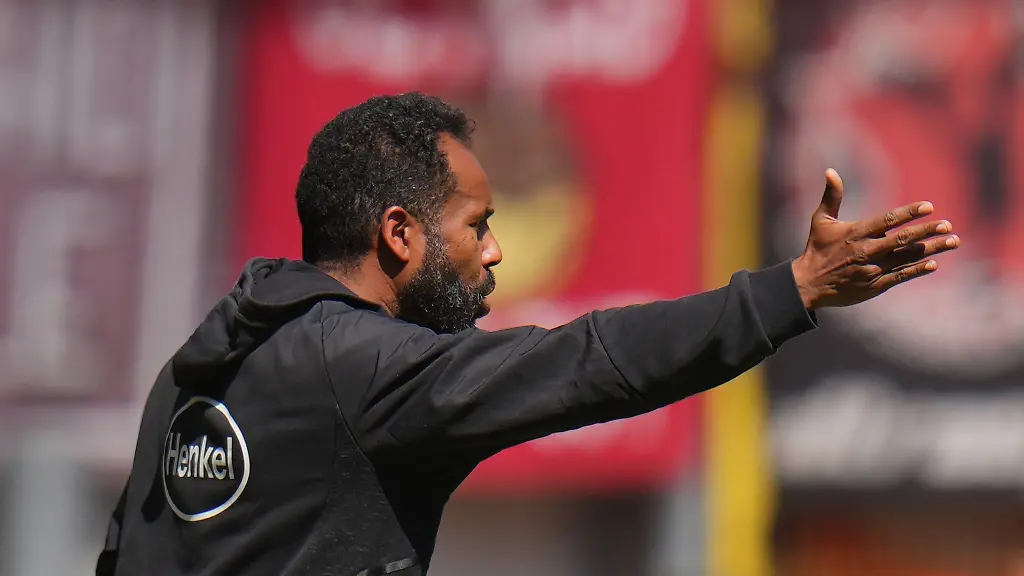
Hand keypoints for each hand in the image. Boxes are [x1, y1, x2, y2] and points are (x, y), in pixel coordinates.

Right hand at [791, 169, 959, 308]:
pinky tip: (934, 264)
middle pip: (902, 240)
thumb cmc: (816, 249)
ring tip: (953, 241)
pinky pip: (900, 276)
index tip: (928, 206)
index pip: (886, 221)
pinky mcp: (874, 286)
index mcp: (855, 233)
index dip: (908, 213)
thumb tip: (830, 171)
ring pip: (906, 257)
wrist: (808, 284)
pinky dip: (917, 270)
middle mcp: (866, 251)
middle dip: (926, 231)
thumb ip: (831, 196)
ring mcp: (872, 269)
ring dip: (931, 249)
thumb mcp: (820, 221)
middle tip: (947, 224)